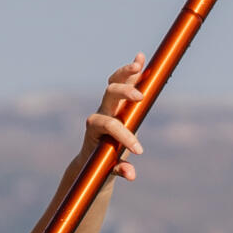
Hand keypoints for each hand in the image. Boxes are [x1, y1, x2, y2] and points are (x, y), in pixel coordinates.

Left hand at [86, 53, 148, 180]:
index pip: (109, 125)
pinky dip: (132, 72)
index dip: (123, 135)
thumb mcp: (109, 170)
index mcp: (95, 130)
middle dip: (124, 93)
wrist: (91, 159)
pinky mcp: (117, 102)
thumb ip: (119, 170)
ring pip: (115, 84)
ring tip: (139, 63)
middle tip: (139, 98)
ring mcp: (108, 106)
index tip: (139, 151)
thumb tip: (131, 174)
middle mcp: (101, 112)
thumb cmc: (102, 164)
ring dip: (127, 73)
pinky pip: (123, 83)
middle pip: (110, 96)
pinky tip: (141, 58)